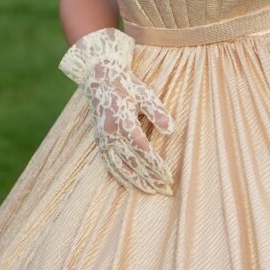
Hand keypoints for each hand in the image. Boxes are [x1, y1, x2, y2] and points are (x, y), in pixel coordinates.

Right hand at [59, 27, 176, 195]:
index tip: (169, 176)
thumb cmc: (125, 84)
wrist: (98, 77)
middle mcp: (110, 134)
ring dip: (136, 182)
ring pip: (119, 168)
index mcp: (122, 121)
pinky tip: (130, 185)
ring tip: (151, 191)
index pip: (142, 150)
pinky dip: (120, 177)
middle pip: (132, 163)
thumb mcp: (144, 93)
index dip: (156, 165)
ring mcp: (102, 140)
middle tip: (166, 190)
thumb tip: (171, 130)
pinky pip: (109, 165)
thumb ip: (157, 111)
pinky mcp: (99, 142)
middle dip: (150, 178)